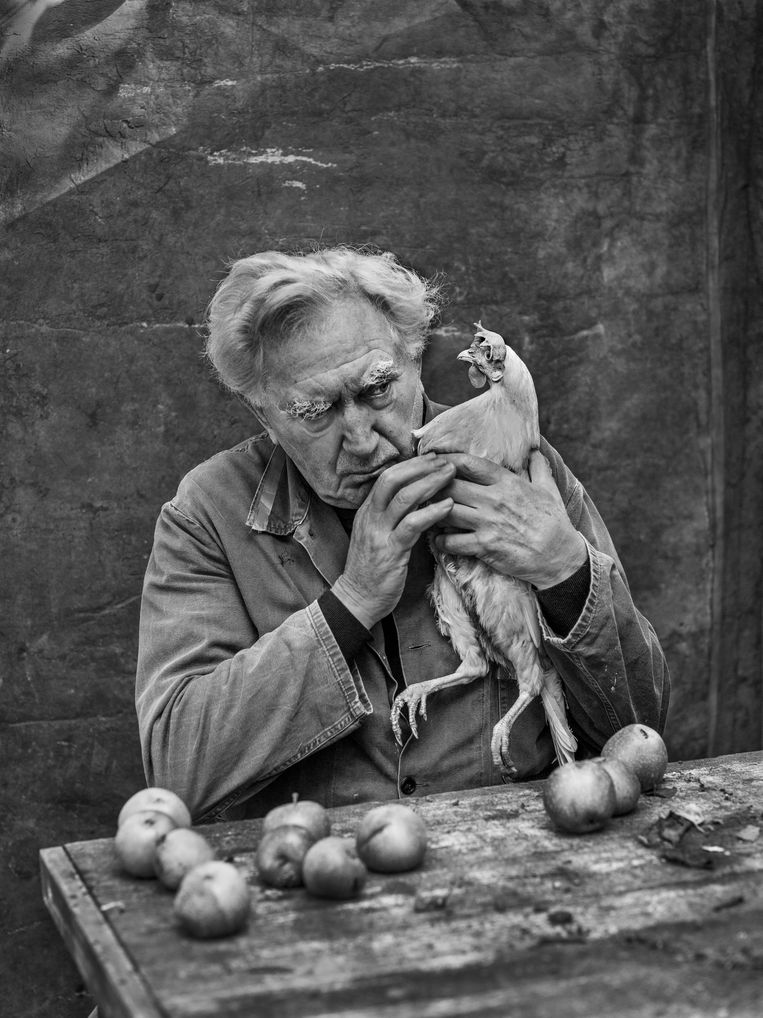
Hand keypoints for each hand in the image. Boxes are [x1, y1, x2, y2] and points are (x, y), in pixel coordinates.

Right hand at [332, 454, 455, 627]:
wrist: (358, 599)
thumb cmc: (373, 568)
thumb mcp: (378, 534)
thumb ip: (392, 514)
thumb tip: (417, 495)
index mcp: (368, 511)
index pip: (387, 476)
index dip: (411, 464)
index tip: (432, 458)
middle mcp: (371, 517)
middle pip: (392, 479)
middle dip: (420, 466)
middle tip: (443, 460)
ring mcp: (379, 533)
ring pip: (403, 498)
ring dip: (430, 483)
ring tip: (450, 476)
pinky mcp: (391, 551)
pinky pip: (412, 525)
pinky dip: (432, 512)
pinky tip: (447, 505)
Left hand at [432, 450, 586, 588]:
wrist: (560, 557)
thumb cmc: (554, 523)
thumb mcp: (549, 490)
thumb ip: (538, 468)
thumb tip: (534, 450)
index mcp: (507, 482)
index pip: (468, 463)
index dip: (446, 460)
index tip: (434, 461)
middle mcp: (494, 500)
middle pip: (450, 485)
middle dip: (433, 487)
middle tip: (423, 490)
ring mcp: (488, 523)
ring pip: (446, 512)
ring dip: (433, 513)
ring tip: (427, 514)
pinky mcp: (485, 546)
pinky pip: (452, 541)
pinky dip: (441, 541)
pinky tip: (439, 540)